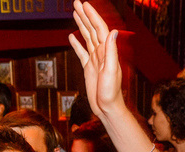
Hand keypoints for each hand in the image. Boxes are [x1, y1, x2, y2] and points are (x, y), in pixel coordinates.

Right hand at [69, 1, 123, 118]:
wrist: (108, 107)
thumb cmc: (111, 92)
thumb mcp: (111, 71)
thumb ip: (111, 51)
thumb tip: (112, 32)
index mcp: (107, 51)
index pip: (99, 28)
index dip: (92, 15)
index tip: (84, 4)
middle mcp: (101, 53)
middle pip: (92, 29)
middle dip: (85, 15)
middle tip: (76, 2)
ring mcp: (95, 60)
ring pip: (87, 37)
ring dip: (81, 24)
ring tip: (75, 13)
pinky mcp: (89, 68)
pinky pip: (82, 52)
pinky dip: (77, 43)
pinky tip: (72, 36)